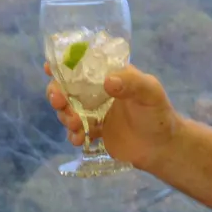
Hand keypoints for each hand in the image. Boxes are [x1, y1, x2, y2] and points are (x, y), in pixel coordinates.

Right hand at [46, 65, 183, 171]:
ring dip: (65, 116)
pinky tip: (79, 139)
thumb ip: (131, 83)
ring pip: (68, 110)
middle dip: (56, 93)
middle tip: (58, 101)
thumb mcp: (150, 93)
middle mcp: (98, 92)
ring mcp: (94, 112)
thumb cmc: (158, 114)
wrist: (162, 148)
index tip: (49, 68)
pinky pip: (76, 131)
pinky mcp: (94, 131)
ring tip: (75, 125)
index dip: (63, 64)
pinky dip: (73, 135)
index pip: (83, 64)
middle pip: (67, 88)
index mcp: (109, 75)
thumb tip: (107, 81)